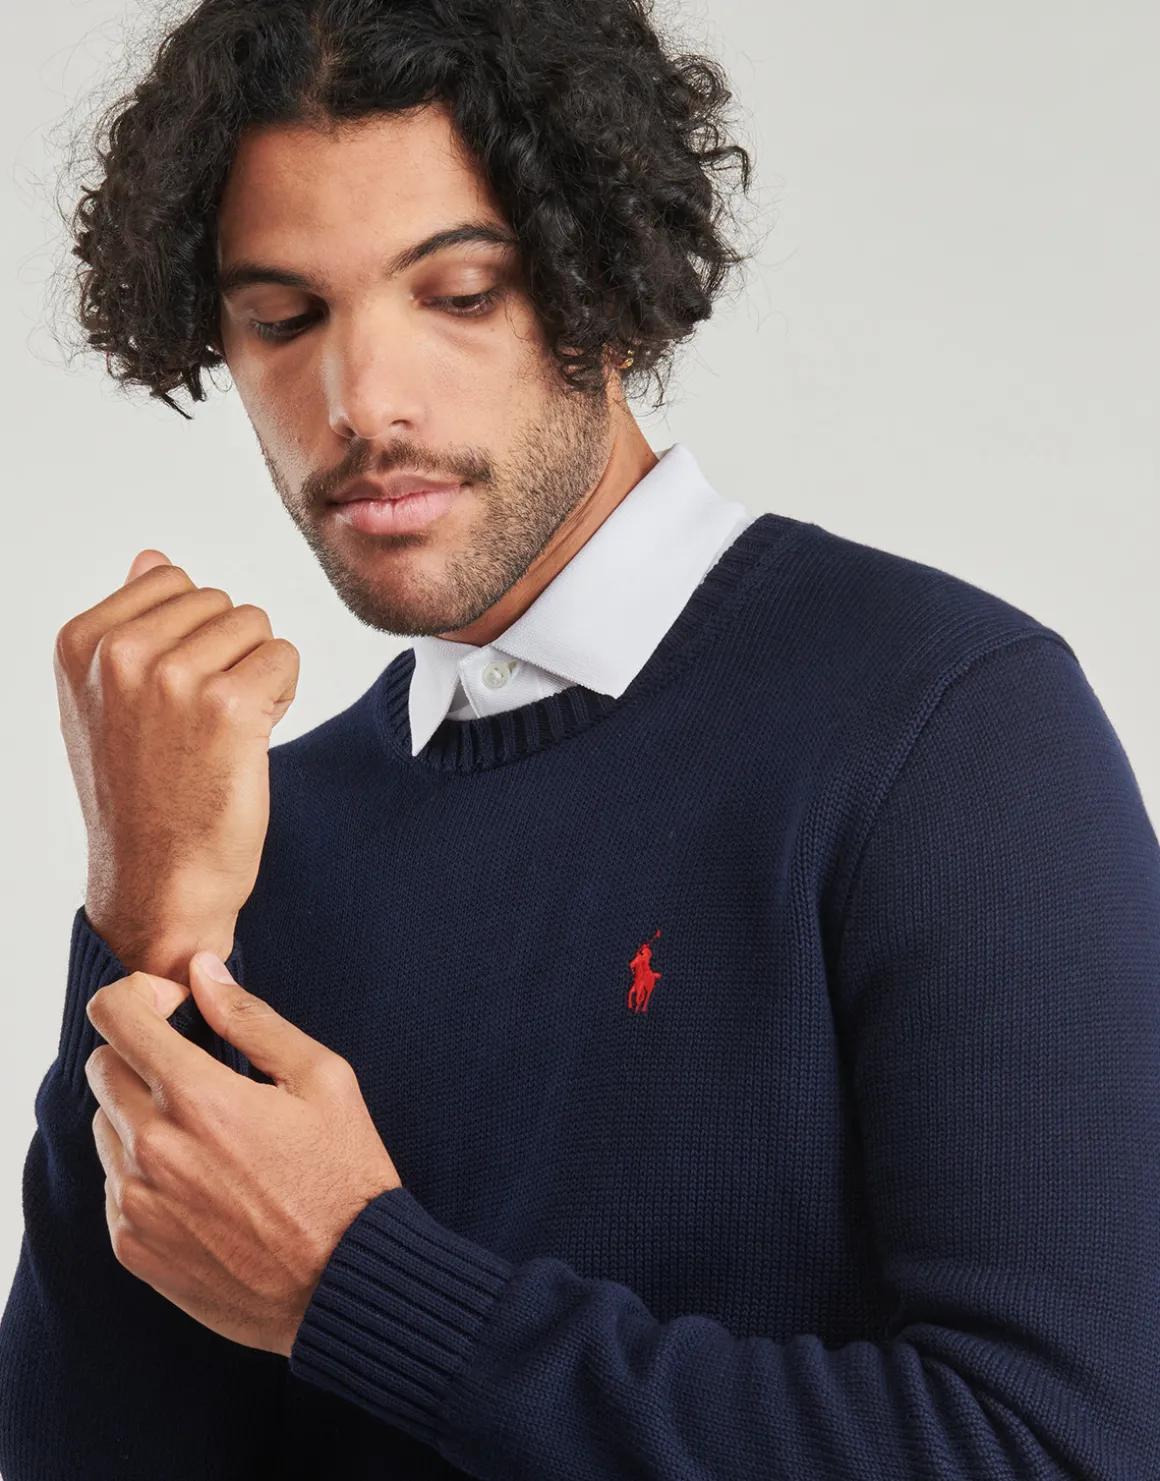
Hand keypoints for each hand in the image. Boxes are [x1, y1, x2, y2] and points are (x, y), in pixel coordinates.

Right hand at [54, 549, 299, 980]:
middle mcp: (121, 654)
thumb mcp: (105, 703)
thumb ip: (128, 624)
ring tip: (222, 733)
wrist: (159, 882)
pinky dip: (282, 696)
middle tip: (201, 724)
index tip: (174, 697)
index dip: (192, 637)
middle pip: (221, 602)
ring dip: (257, 674)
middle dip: (227, 654)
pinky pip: (284, 658)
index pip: (173, 582)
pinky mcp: (229, 706)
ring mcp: (174, 678)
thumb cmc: (140, 795)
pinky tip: (249, 742)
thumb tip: (153, 559)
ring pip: (257, 626)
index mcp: (82, 642)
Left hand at [84, 952, 401, 1358]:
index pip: (116, 1016)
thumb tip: (201, 972)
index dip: (141, 995)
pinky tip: (203, 1182)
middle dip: (141, 1052)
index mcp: (199, 1099)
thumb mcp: (322, 1079)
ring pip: (105, 1126)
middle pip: (102, 1067)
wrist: (346, 1284)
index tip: (175, 1006)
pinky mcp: (132, 1248)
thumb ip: (251, 1019)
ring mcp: (136, 1204)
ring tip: (208, 1134)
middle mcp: (153, 1149)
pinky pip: (113, 1184)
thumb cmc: (344, 1175)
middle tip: (198, 1069)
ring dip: (141, 1113)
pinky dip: (144, 1169)